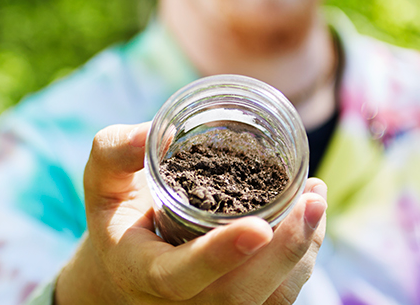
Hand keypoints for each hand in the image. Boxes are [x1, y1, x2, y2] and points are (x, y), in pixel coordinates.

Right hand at [55, 122, 326, 303]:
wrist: (127, 269)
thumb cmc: (118, 218)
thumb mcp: (102, 182)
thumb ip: (115, 152)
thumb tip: (154, 131)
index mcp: (145, 272)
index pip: (181, 275)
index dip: (219, 255)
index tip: (258, 228)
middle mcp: (183, 303)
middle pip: (240, 294)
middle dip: (285, 251)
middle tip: (313, 201)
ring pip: (270, 298)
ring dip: (303, 250)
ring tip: (317, 199)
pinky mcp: (240, 304)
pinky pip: (279, 294)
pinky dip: (302, 256)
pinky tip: (310, 215)